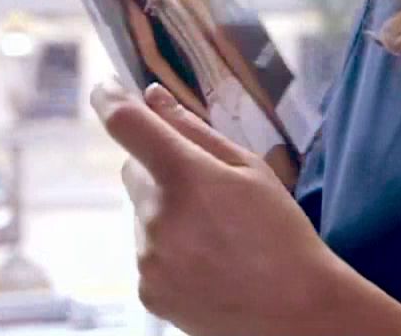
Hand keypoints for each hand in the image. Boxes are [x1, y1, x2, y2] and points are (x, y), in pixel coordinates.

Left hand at [93, 80, 338, 335]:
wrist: (295, 311)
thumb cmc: (281, 233)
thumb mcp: (251, 169)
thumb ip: (196, 131)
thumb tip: (155, 98)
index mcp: (185, 176)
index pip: (126, 124)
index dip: (109, 99)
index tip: (105, 89)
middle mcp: (156, 216)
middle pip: (133, 170)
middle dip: (158, 168)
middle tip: (206, 188)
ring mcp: (147, 257)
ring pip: (141, 213)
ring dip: (165, 212)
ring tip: (216, 235)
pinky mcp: (147, 289)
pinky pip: (146, 251)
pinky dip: (167, 248)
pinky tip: (206, 262)